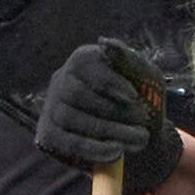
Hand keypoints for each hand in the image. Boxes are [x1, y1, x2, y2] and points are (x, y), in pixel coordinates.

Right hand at [25, 37, 176, 175]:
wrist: (140, 136)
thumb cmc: (142, 101)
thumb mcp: (146, 78)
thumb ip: (130, 60)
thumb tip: (105, 43)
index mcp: (82, 60)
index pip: (83, 64)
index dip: (107, 80)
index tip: (133, 96)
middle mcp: (61, 80)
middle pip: (76, 94)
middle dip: (112, 110)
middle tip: (142, 122)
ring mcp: (51, 108)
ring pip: (71, 119)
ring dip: (109, 131)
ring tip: (137, 139)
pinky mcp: (49, 135)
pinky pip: (66, 142)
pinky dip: (94, 148)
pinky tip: (116, 151)